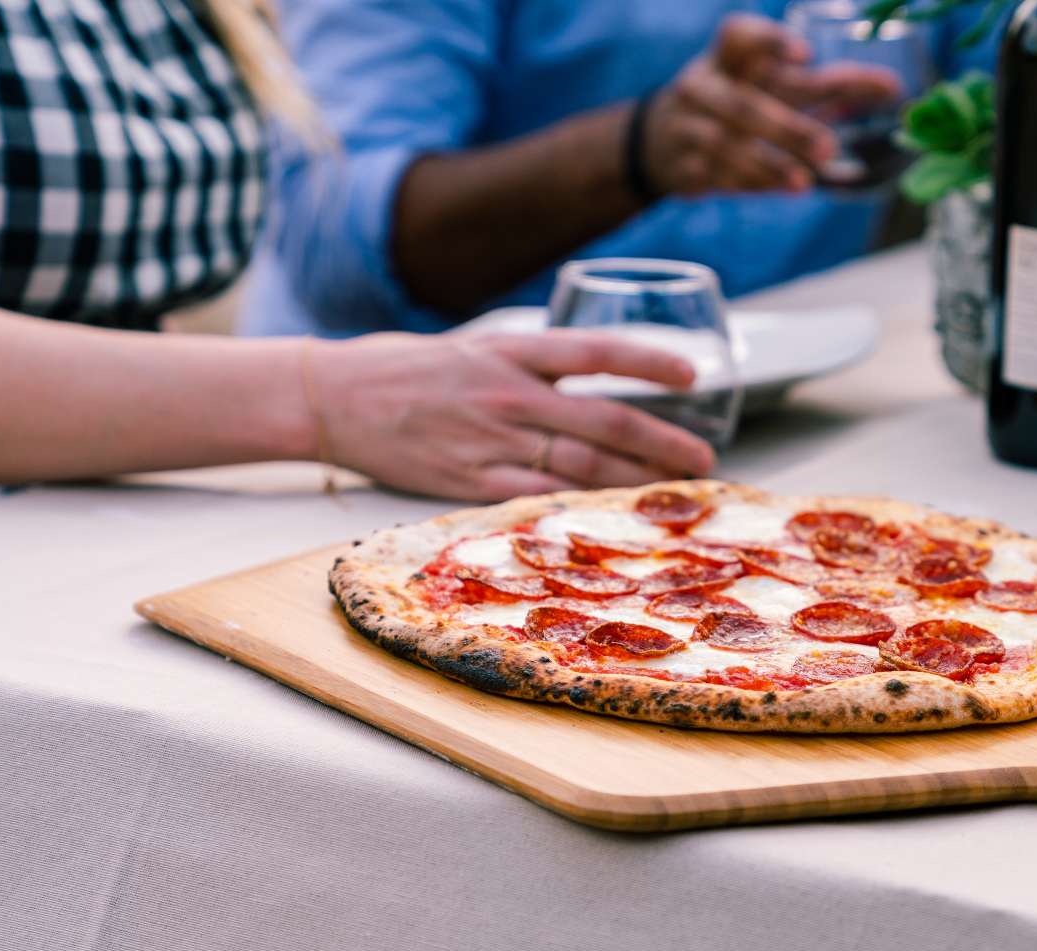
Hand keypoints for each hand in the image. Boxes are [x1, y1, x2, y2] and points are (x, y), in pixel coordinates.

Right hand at [306, 330, 714, 501]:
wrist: (333, 397)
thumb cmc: (404, 369)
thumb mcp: (473, 347)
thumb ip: (530, 366)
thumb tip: (587, 382)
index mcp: (510, 350)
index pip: (595, 351)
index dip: (648, 360)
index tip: (692, 373)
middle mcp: (509, 394)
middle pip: (604, 420)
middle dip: (663, 442)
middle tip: (703, 459)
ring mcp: (491, 441)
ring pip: (582, 464)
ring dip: (635, 480)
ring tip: (674, 491)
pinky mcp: (471, 482)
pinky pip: (539, 499)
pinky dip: (581, 508)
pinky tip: (614, 518)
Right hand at [643, 14, 900, 195]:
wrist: (661, 140)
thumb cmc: (738, 100)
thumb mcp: (771, 85)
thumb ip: (826, 86)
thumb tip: (891, 88)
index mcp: (726, 58)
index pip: (739, 36)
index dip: (771, 42)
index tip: (806, 56)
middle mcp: (702, 86)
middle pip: (743, 105)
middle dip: (788, 128)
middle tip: (829, 147)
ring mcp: (687, 127)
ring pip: (727, 146)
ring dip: (770, 164)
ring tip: (806, 182)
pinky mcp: (684, 165)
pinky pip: (718, 176)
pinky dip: (751, 183)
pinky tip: (781, 189)